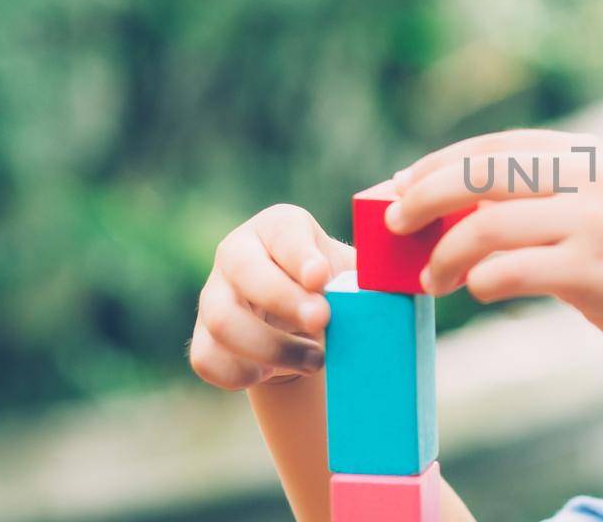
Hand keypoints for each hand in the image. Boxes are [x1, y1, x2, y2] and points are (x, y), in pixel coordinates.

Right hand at [189, 204, 354, 389]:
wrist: (300, 319)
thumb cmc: (334, 285)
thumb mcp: (353, 270)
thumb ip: (370, 274)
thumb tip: (399, 286)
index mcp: (278, 227)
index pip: (284, 232)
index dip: (300, 255)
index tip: (321, 277)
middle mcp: (237, 253)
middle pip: (246, 273)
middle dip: (285, 301)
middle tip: (322, 321)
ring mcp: (214, 294)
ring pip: (223, 321)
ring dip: (272, 348)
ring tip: (315, 360)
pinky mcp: (203, 335)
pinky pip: (207, 359)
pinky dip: (241, 373)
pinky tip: (273, 372)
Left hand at [386, 129, 602, 354]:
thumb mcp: (589, 207)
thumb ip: (532, 199)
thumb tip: (444, 204)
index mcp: (585, 154)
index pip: (495, 146)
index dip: (440, 163)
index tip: (402, 184)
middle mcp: (589, 178)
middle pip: (482, 175)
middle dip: (425, 198)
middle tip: (394, 224)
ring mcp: (593, 222)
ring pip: (487, 227)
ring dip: (444, 254)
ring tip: (431, 278)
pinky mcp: (591, 269)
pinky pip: (510, 271)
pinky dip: (480, 280)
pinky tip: (473, 288)